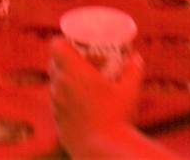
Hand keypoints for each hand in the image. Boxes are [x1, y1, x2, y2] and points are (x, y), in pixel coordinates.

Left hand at [50, 37, 144, 158]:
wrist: (104, 151)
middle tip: (81, 61)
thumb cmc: (117, 118)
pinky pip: (57, 105)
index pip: (55, 46)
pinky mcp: (57, 122)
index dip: (62, 41)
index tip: (73, 43)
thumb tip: (136, 57)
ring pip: (54, 85)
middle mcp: (59, 86)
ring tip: (81, 83)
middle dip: (64, 60)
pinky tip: (79, 105)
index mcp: (73, 71)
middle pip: (53, 64)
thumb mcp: (131, 91)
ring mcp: (56, 105)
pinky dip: (65, 101)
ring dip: (64, 80)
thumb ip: (133, 70)